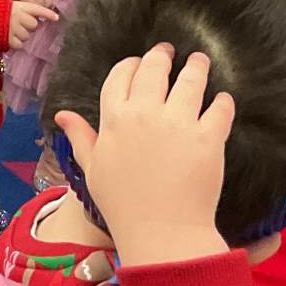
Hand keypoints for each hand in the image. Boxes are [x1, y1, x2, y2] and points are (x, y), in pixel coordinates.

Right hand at [7, 0, 59, 51]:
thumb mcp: (8, 6)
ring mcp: (13, 29)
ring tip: (10, 30)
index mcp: (18, 6)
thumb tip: (37, 16)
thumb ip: (22, 10)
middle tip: (18, 24)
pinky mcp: (8, 40)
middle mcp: (17, 17)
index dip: (47, 14)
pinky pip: (19, 44)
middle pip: (33, 25)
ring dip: (21, 35)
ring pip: (27, 36)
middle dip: (28, 26)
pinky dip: (15, 43)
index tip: (56, 18)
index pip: (37, 9)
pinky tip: (7, 37)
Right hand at [54, 45, 233, 265]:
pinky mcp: (209, 138)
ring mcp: (179, 123)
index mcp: (115, 119)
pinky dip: (222, 102)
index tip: (138, 62)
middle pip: (155, 69)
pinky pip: (219, 108)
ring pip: (190, 80)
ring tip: (200, 62)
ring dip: (196, 67)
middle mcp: (146, 114)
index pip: (121, 76)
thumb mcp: (94, 169)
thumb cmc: (123, 205)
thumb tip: (63, 114)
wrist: (161, 233)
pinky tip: (222, 101)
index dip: (130, 64)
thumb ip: (81, 137)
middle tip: (170, 52)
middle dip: (163, 56)